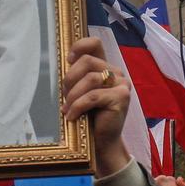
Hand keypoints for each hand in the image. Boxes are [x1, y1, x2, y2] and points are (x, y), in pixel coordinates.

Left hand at [61, 38, 131, 177]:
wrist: (102, 141)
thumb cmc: (90, 116)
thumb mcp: (80, 92)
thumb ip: (77, 77)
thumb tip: (63, 64)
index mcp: (106, 67)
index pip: (95, 44)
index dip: (79, 47)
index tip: (67, 61)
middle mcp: (116, 72)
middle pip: (87, 61)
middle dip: (70, 79)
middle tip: (64, 97)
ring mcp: (122, 84)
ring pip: (89, 79)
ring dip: (72, 96)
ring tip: (67, 109)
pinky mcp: (121, 97)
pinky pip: (92, 96)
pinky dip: (78, 106)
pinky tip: (72, 116)